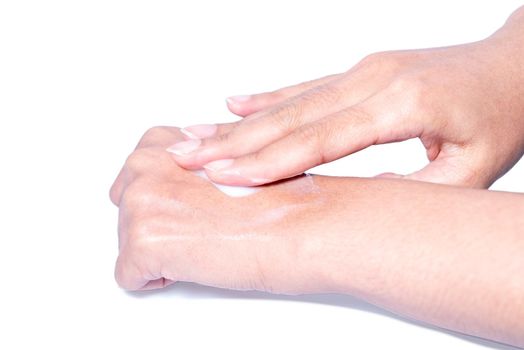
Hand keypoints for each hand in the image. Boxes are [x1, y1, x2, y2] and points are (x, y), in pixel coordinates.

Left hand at [109, 126, 324, 291]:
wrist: (291, 225)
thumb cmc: (271, 198)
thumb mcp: (223, 162)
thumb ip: (189, 165)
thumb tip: (175, 187)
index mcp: (161, 144)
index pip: (134, 180)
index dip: (162, 203)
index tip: (186, 211)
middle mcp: (142, 167)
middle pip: (124, 210)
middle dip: (154, 224)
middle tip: (197, 229)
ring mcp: (139, 204)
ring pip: (126, 243)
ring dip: (159, 251)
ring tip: (202, 242)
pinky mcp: (142, 244)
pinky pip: (129, 276)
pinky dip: (155, 280)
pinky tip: (193, 262)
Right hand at [167, 20, 523, 187]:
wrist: (516, 68)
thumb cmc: (501, 115)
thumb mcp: (470, 171)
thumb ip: (409, 193)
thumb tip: (353, 208)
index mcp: (401, 105)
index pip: (317, 141)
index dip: (266, 162)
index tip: (223, 174)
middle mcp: (373, 80)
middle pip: (290, 118)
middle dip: (233, 141)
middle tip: (187, 156)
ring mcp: (363, 70)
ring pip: (290, 101)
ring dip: (241, 121)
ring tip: (197, 134)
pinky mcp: (360, 70)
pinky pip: (304, 84)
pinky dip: (267, 96)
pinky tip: (236, 102)